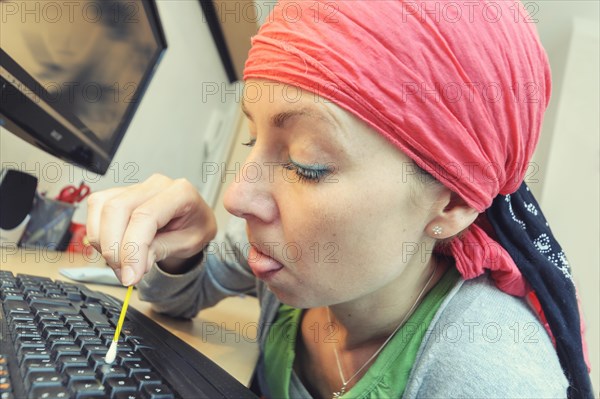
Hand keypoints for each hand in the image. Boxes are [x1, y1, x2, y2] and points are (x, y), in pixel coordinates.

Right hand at [86, 174, 216, 285]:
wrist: (193, 222)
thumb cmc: (194, 228)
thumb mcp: (189, 244)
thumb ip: (161, 250)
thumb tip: (133, 266)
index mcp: (181, 192)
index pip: (146, 216)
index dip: (133, 249)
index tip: (130, 276)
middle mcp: (156, 184)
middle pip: (117, 208)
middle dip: (114, 248)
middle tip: (126, 274)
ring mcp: (135, 187)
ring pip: (101, 208)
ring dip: (104, 243)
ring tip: (123, 264)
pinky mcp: (117, 194)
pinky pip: (96, 209)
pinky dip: (98, 234)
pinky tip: (114, 249)